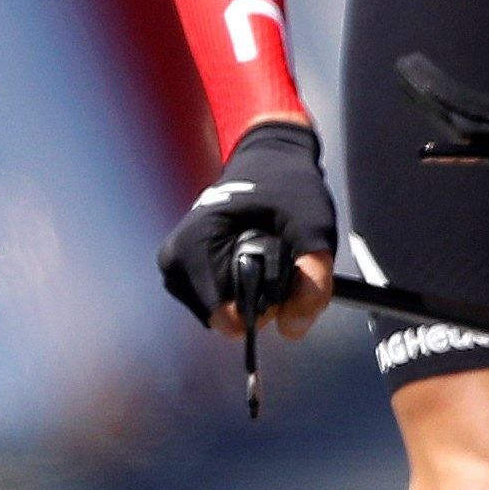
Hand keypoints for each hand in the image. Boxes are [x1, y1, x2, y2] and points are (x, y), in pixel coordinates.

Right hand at [159, 120, 335, 338]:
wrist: (270, 160)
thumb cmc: (289, 187)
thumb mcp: (313, 226)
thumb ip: (311, 278)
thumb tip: (293, 329)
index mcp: (193, 247)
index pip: (224, 315)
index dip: (264, 308)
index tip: (282, 277)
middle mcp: (175, 260)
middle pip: (224, 316)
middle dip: (260, 300)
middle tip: (278, 258)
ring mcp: (176, 267)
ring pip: (222, 312)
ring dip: (253, 294)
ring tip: (266, 253)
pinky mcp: (184, 272)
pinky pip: (218, 302)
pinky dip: (242, 289)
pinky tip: (252, 260)